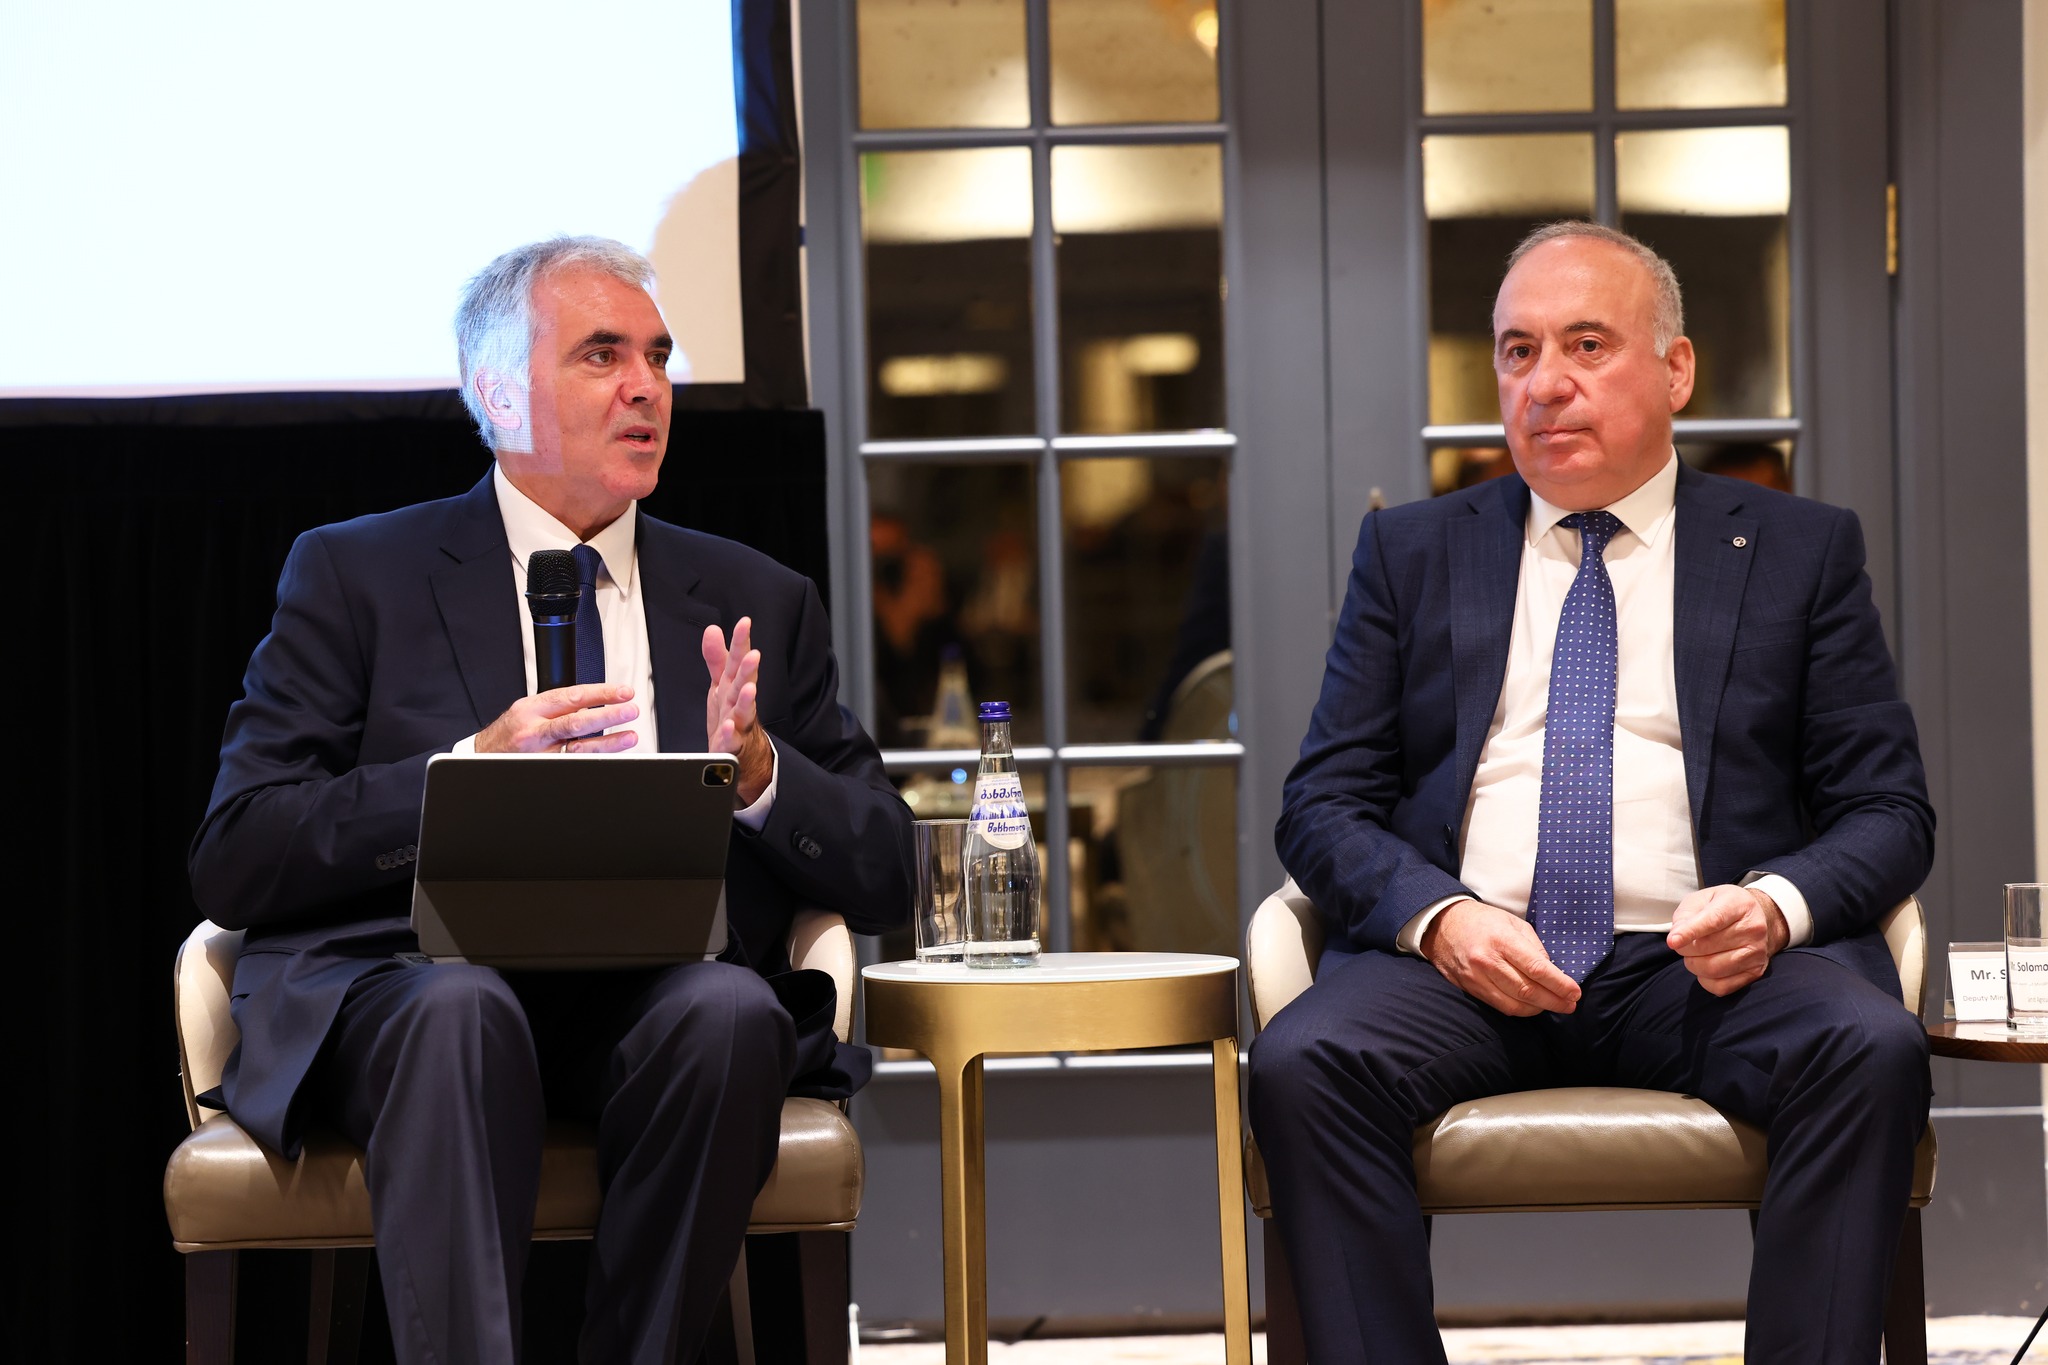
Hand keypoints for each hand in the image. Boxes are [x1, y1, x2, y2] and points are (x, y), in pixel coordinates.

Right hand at [476, 684, 639, 753]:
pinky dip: (593, 761)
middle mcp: (535, 731)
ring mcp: (540, 754)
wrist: (481, 758)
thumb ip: (557, 707)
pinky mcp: (544, 769)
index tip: (623, 692)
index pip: (572, 696)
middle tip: (631, 711)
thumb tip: (593, 705)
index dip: (601, 694)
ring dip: (608, 743)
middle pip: (577, 722)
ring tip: (629, 736)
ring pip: (579, 748)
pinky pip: (573, 765)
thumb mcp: (527, 711)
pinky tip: (610, 758)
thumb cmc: (507, 733)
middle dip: (608, 716)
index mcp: (531, 709)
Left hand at [703, 617, 772, 803]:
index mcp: (734, 685)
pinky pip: (732, 741)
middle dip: (748, 670)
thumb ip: (717, 658)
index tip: (744, 623)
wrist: (744, 754)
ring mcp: (739, 724)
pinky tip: (729, 727)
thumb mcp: (721, 683)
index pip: (738, 660)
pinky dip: (730, 735)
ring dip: (747, 701)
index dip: (741, 641)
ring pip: (744, 711)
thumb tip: (713, 629)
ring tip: (750, 689)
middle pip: (744, 684)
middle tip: (754, 655)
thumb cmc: (732, 715)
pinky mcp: (733, 746)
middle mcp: (740, 702)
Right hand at [1420, 899, 1581, 1015]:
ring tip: (1553, 1006)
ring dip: (1538, 1009)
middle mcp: (1487, 961)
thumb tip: (1554, 972)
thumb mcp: (1513, 923)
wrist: (1442, 925)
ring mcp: (1476, 977)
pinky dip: (1520, 1009)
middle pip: (1528, 990)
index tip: (1574, 992)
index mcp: (1502, 939)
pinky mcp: (1470, 988)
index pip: (1537, 969)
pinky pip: (1500, 1006)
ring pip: (1514, 1004)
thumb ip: (1534, 947)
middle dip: (1554, 1001)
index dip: (1559, 984)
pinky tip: (1531, 1005)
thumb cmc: (1482, 921)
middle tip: (1570, 1005)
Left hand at [1667, 884, 1788, 995]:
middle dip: (1685, 948)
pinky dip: (1705, 980)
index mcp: (1739, 904)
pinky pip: (1721, 986)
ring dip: (1693, 964)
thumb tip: (1676, 939)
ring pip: (1712, 969)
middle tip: (1683, 944)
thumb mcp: (1701, 899)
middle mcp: (1753, 928)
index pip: (1713, 920)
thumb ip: (1685, 915)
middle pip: (1707, 947)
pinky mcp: (1756, 972)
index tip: (1672, 942)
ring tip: (1694, 955)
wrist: (1755, 918)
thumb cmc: (1722, 907)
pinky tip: (1706, 966)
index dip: (1690, 932)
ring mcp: (1757, 952)